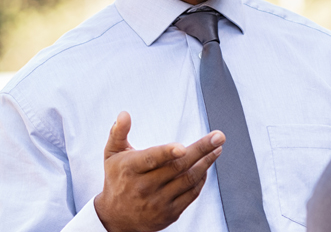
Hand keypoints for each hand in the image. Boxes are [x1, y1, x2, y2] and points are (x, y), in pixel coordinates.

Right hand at [94, 112, 223, 231]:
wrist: (116, 217)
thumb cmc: (117, 179)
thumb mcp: (111, 155)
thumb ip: (118, 132)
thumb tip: (124, 114)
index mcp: (130, 169)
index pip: (151, 159)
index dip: (166, 153)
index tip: (182, 147)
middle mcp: (144, 187)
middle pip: (177, 167)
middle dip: (201, 150)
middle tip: (219, 136)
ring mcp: (158, 201)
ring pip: (188, 180)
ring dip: (206, 163)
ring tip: (217, 148)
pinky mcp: (170, 213)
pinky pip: (191, 194)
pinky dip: (201, 179)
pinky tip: (206, 166)